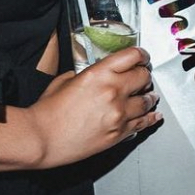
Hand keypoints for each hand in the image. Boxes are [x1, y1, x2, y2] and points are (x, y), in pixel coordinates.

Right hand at [27, 47, 160, 167]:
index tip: (143, 57)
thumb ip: (86, 74)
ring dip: (149, 96)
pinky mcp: (118, 134)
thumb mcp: (65, 80)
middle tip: (144, 77)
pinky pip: (143, 123)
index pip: (132, 56)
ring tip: (150, 96)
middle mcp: (112, 90)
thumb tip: (96, 76)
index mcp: (99, 73)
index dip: (141, 55)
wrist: (41, 139)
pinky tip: (154, 115)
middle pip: (144, 76)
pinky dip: (151, 117)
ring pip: (147, 100)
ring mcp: (118, 113)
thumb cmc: (48, 112)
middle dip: (145, 75)